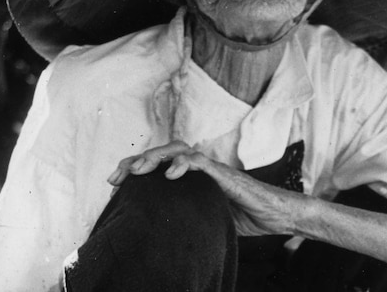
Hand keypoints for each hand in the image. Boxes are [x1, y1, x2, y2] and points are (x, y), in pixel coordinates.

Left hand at [108, 141, 309, 236]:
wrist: (273, 215)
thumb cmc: (241, 217)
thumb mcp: (203, 219)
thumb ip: (183, 218)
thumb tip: (154, 236)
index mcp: (189, 179)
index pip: (156, 165)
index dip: (133, 169)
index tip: (114, 184)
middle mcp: (197, 169)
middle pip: (161, 152)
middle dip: (135, 161)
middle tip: (117, 177)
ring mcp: (210, 169)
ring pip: (177, 149)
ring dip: (154, 157)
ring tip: (137, 171)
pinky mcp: (224, 174)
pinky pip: (201, 161)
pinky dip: (183, 163)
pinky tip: (170, 174)